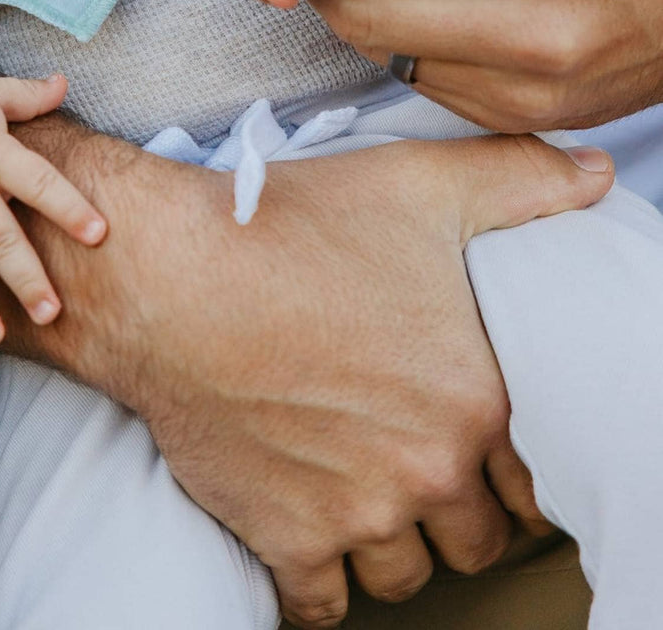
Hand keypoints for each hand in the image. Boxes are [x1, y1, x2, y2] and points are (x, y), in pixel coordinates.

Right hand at [39, 132, 611, 628]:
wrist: (168, 276)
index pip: (533, 483)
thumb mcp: (414, 185)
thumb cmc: (288, 227)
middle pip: (471, 539)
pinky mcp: (281, 536)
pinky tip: (309, 541)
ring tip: (365, 500)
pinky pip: (319, 606)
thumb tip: (594, 175)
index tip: (479, 453)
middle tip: (416, 469)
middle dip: (451, 509)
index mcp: (474, 398)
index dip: (511, 471)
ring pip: (402, 576)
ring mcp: (355, 513)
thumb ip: (518, 180)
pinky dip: (318, 583)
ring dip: (389, 546)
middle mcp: (426, 469)